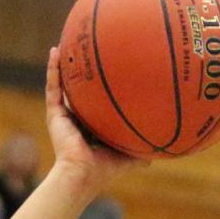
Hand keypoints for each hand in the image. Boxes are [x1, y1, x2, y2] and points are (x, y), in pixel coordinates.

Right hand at [46, 47, 135, 189]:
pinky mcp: (54, 114)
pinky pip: (53, 86)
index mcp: (93, 126)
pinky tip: (55, 51)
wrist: (83, 175)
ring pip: (64, 84)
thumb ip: (144, 152)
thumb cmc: (105, 169)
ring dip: (64, 64)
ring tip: (68, 43)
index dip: (102, 89)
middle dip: (84, 72)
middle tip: (90, 51)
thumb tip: (166, 149)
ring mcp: (65, 115)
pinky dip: (53, 69)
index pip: (98, 103)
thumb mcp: (129, 157)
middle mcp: (79, 118)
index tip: (112, 70)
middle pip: (81, 90)